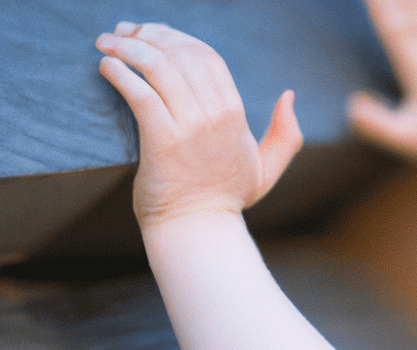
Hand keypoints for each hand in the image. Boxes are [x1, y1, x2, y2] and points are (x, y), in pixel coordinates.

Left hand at [96, 23, 302, 228]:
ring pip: (158, 66)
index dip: (178, 37)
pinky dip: (120, 72)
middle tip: (124, 32)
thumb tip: (289, 96)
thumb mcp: (266, 169)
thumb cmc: (226, 200)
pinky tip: (108, 66)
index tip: (153, 35)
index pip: (207, 57)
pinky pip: (139, 93)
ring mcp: (189, 129)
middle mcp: (215, 118)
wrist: (199, 230)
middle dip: (149, 34)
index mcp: (236, 117)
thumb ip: (286, 136)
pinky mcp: (162, 142)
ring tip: (109, 43)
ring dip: (128, 46)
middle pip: (181, 54)